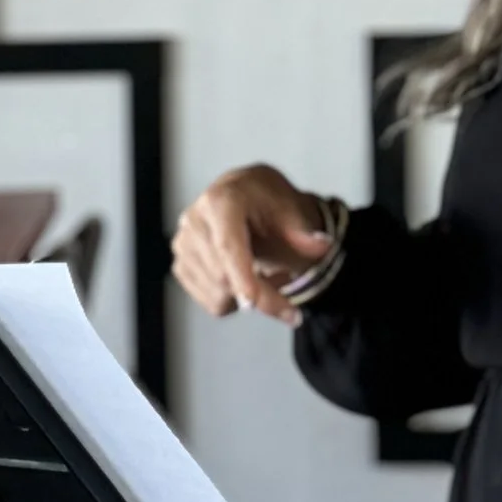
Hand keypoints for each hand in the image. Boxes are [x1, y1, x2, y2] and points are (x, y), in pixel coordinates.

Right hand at [172, 163, 338, 329]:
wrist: (243, 198)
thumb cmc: (265, 201)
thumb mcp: (290, 207)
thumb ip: (303, 230)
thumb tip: (321, 245)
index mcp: (221, 201)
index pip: (228, 246)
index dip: (242, 277)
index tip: (256, 303)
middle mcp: (194, 221)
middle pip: (225, 279)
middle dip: (264, 294)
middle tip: (289, 280)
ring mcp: (183, 245)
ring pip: (219, 296)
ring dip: (250, 296)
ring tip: (267, 272)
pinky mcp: (181, 265)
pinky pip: (211, 302)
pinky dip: (235, 299)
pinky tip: (244, 277)